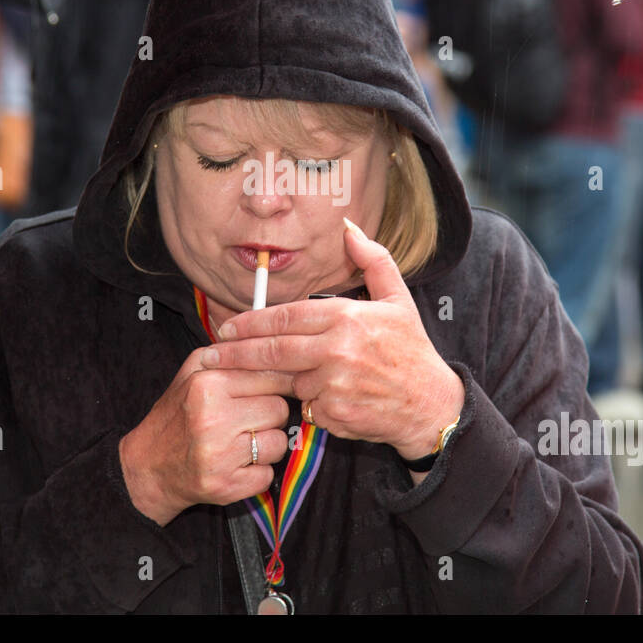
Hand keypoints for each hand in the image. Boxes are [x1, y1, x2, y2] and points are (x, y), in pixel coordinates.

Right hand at [119, 347, 294, 526]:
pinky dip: (257, 473)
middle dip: (270, 416)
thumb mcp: (193, 371)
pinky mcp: (226, 486)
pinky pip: (267, 476)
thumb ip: (229, 353)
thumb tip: (270, 347)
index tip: (273, 392)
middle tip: (249, 420)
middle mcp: (214, 419)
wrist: (148, 466)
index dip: (277, 386)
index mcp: (208, 385)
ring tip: (242, 443)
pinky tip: (237, 465)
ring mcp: (220, 456)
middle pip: (279, 410)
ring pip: (278, 443)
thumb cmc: (177, 414)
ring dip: (267, 445)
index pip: (273, 378)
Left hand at [207, 218, 464, 463]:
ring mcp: (335, 384)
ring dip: (285, 382)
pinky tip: (327, 400)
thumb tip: (349, 228)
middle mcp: (338, 349)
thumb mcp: (398, 299)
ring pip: (290, 381)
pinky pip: (306, 408)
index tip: (228, 326)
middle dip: (236, 353)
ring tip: (283, 380)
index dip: (251, 323)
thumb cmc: (412, 351)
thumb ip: (373, 260)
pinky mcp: (335, 415)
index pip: (286, 317)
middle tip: (211, 353)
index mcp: (348, 317)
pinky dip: (308, 405)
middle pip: (273, 350)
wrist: (431, 405)